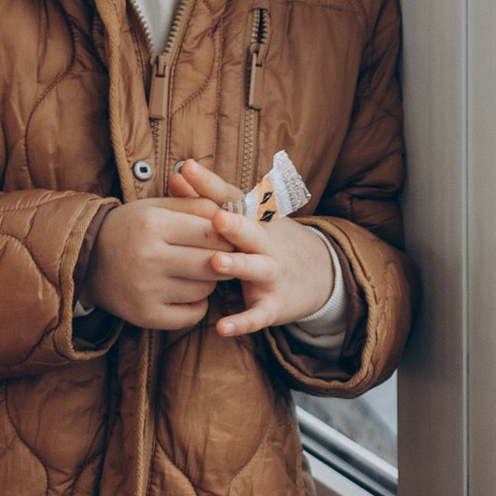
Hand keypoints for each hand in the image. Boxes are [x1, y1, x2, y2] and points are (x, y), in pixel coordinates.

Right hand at [82, 195, 221, 331]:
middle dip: (222, 260)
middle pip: (213, 263)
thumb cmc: (130, 229)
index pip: (212, 232)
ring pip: (205, 289)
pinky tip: (185, 293)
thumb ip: (196, 206)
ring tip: (194, 273)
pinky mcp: (145, 315)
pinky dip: (196, 305)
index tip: (225, 238)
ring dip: (208, 282)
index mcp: (153, 225)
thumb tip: (234, 216)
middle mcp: (149, 257)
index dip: (226, 236)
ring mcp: (146, 290)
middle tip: (217, 257)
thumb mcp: (157, 207)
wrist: (87, 261)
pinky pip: (192, 314)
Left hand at [174, 157, 340, 337]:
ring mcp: (272, 273)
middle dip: (235, 225)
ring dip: (239, 266)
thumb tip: (176, 174)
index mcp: (255, 219)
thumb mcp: (245, 217)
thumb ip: (207, 197)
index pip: (231, 198)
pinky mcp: (274, 305)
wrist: (319, 273)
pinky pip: (258, 314)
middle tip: (216, 218)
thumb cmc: (265, 240)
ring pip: (257, 268)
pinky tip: (222, 327)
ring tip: (216, 263)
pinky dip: (242, 321)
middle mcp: (266, 243)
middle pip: (251, 231)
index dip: (209, 184)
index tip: (187, 168)